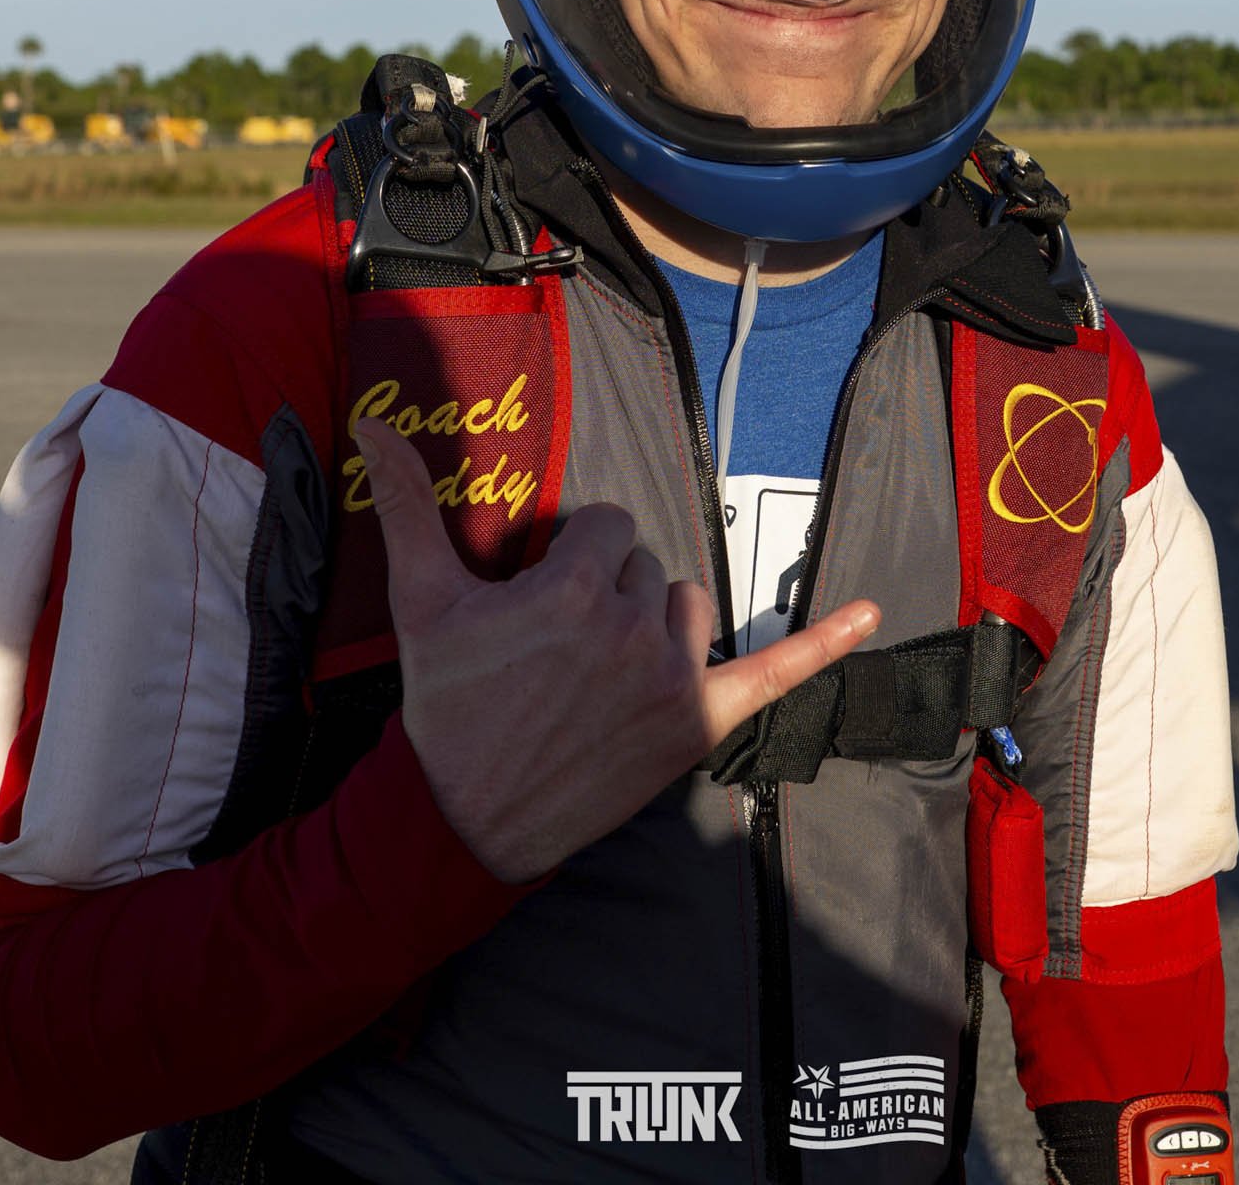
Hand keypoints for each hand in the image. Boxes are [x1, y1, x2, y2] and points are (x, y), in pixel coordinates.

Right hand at [357, 417, 878, 882]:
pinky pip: (775, 672)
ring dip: (659, 622)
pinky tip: (870, 614)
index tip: (541, 601)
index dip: (573, 559)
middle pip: (647, 566)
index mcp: (574, 588)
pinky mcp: (697, 724)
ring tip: (603, 668)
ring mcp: (672, 678)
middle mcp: (633, 627)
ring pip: (689, 606)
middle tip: (558, 650)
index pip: (606, 528)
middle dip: (611, 592)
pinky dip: (824, 644)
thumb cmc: (445, 707)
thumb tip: (368, 422)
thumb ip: (406, 504)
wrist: (462, 818)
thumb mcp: (420, 601)